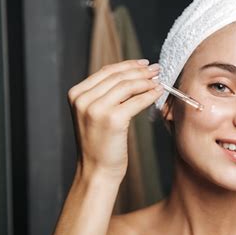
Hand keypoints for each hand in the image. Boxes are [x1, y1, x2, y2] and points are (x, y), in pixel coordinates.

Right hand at [68, 59, 162, 181]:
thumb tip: (131, 75)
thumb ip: (104, 95)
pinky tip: (158, 93)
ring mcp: (96, 109)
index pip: (106, 71)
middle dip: (140, 71)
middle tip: (156, 69)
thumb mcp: (94, 115)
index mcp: (76, 94)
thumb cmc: (99, 144)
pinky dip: (149, 95)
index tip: (143, 64)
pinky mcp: (112, 119)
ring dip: (147, 81)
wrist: (96, 171)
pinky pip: (136, 101)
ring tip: (159, 81)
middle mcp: (83, 99)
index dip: (128, 65)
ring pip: (128, 85)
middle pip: (118, 76)